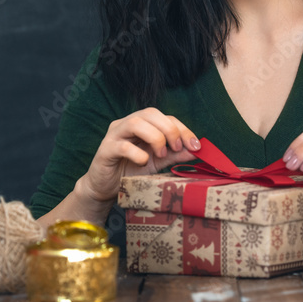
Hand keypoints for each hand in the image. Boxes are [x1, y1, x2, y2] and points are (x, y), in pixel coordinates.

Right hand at [77, 108, 200, 205]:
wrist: (106, 188)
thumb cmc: (131, 171)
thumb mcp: (158, 162)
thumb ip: (175, 154)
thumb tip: (197, 150)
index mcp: (142, 124)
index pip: (165, 117)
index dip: (182, 129)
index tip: (195, 146)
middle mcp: (127, 124)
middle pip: (150, 113)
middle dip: (169, 130)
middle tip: (177, 148)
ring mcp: (114, 135)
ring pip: (135, 123)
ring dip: (155, 137)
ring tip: (160, 154)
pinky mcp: (105, 150)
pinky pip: (122, 146)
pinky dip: (138, 153)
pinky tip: (143, 162)